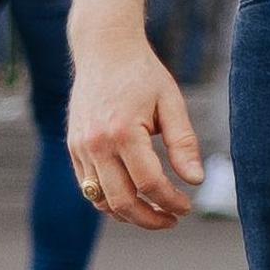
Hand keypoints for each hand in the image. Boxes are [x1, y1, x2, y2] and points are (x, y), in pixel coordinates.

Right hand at [66, 25, 202, 226]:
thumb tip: (196, 181)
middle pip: (122, 201)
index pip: (149, 183)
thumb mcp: (171, 102)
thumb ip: (183, 143)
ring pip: (102, 200)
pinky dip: (110, 200)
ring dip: (129, 215)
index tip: (187, 206)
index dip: (171, 201)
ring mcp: (80, 147)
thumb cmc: (143, 74)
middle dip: (150, 218)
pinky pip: (89, 187)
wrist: (104, 49)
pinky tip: (133, 197)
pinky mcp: (73, 148)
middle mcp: (96, 143)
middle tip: (173, 219)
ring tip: (155, 212)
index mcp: (123, 131)